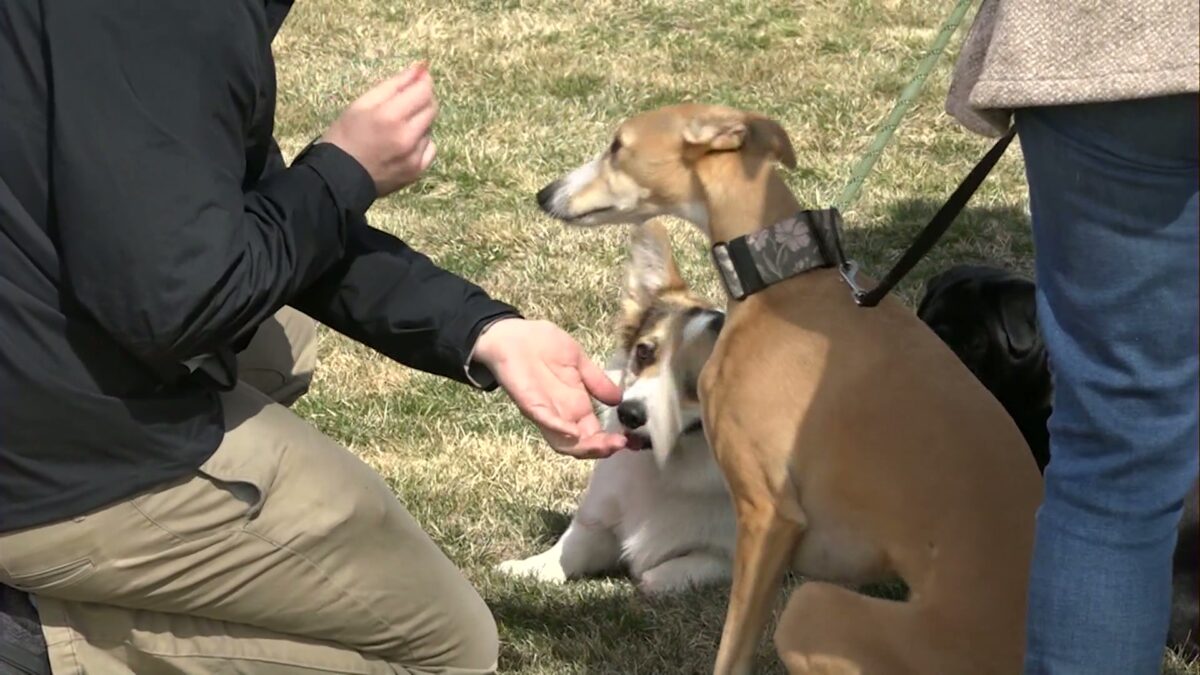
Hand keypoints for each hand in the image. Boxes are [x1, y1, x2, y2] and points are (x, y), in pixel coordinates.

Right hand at [321, 62, 437, 196]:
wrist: (336, 178)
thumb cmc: (345, 136)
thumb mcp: (362, 103)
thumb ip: (394, 85)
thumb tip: (421, 69)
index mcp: (390, 116)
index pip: (424, 91)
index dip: (423, 82)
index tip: (417, 79)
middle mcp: (407, 137)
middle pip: (431, 108)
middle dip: (422, 100)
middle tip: (404, 103)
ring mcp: (414, 157)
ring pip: (429, 128)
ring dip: (419, 123)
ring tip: (396, 129)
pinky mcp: (416, 171)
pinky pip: (429, 149)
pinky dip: (421, 143)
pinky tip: (403, 145)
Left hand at [472, 319, 626, 458]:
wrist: (513, 333)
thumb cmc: (544, 345)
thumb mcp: (578, 361)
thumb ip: (596, 380)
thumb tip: (619, 399)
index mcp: (575, 406)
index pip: (594, 433)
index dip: (611, 441)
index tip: (631, 440)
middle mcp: (562, 414)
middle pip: (581, 445)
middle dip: (601, 449)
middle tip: (620, 444)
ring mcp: (545, 411)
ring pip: (563, 442)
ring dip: (585, 447)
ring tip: (604, 444)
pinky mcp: (529, 403)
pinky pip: (544, 421)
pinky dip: (560, 430)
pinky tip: (575, 433)